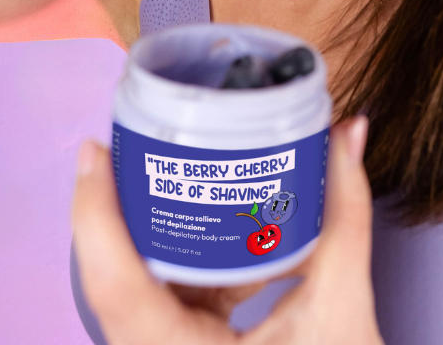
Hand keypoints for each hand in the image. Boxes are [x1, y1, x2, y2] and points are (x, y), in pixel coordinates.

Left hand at [71, 116, 383, 344]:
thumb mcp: (343, 308)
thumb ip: (345, 214)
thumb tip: (348, 135)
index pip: (116, 288)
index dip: (96, 216)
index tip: (94, 152)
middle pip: (118, 279)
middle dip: (122, 207)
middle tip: (134, 144)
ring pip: (139, 289)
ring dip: (155, 231)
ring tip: (169, 169)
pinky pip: (169, 302)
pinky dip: (190, 261)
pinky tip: (214, 224)